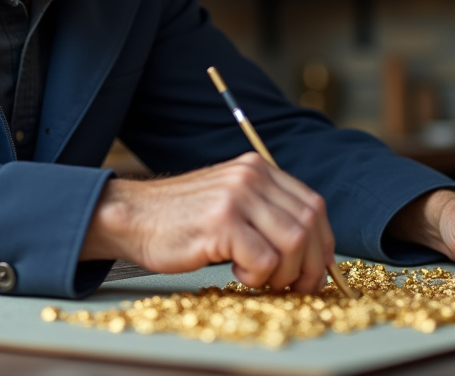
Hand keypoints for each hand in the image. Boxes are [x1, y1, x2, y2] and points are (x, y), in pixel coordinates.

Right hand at [81, 153, 334, 292]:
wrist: (133, 217)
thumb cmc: (181, 219)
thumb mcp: (230, 199)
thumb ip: (266, 210)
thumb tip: (311, 248)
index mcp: (258, 168)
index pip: (313, 205)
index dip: (321, 243)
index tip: (313, 269)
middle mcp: (251, 176)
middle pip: (309, 225)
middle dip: (309, 265)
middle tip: (293, 286)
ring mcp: (237, 197)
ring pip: (293, 244)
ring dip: (283, 273)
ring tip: (259, 279)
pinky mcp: (222, 223)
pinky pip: (265, 260)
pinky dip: (257, 277)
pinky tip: (236, 273)